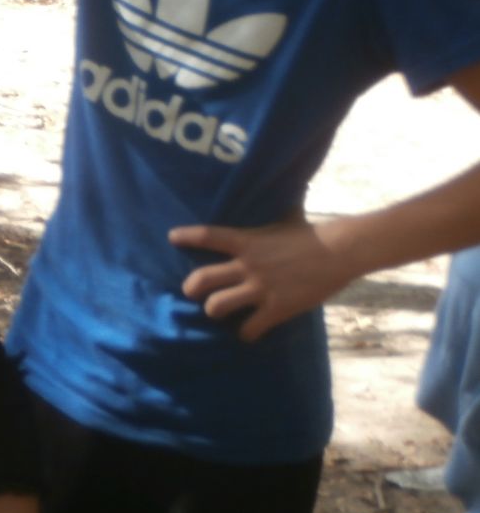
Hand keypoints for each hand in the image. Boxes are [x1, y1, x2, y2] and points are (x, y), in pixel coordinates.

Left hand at [169, 209, 358, 341]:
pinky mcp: (277, 308)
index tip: (172, 237)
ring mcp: (260, 288)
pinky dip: (247, 333)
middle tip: (192, 290)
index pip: (208, 236)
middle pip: (201, 279)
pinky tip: (248, 332)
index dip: (187, 237)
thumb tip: (277, 180)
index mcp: (247, 241)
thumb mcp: (284, 217)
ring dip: (215, 310)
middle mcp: (248, 265)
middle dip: (191, 288)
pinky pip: (250, 328)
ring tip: (218, 311)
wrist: (340, 251)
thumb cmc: (312, 232)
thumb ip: (271, 210)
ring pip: (218, 306)